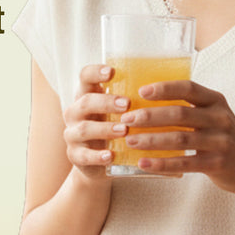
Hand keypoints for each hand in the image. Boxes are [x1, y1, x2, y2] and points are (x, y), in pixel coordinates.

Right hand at [62, 64, 129, 178]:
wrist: (99, 162)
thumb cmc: (114, 130)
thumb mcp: (118, 113)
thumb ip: (130, 101)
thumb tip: (162, 87)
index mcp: (86, 95)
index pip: (85, 77)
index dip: (95, 72)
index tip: (112, 72)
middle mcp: (75, 112)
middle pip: (85, 102)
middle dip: (106, 102)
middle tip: (127, 104)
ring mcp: (72, 134)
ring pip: (84, 129)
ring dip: (105, 128)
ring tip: (124, 130)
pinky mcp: (74, 155)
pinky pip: (83, 156)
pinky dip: (97, 156)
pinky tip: (110, 156)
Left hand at [120, 79, 234, 194]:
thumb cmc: (222, 137)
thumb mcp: (212, 116)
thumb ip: (188, 107)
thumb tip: (143, 101)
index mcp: (216, 101)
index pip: (188, 88)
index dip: (164, 88)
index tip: (140, 91)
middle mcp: (220, 118)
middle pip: (180, 114)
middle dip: (150, 116)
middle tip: (126, 119)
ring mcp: (221, 142)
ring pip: (180, 139)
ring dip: (151, 140)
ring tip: (129, 140)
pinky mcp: (218, 164)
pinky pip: (185, 164)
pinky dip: (162, 164)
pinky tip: (143, 163)